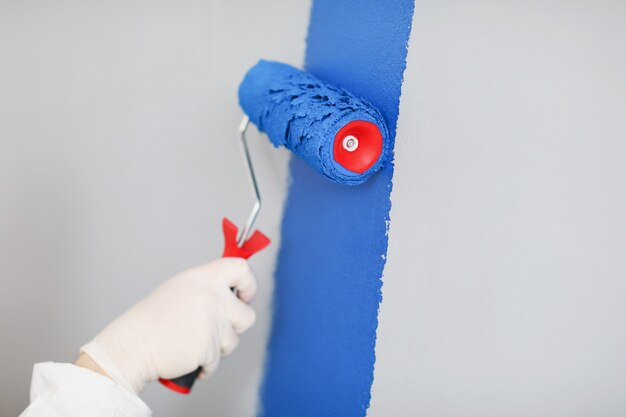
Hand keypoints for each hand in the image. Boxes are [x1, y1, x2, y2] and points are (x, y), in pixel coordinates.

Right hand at [79, 258, 256, 394]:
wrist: (132, 346)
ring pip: (234, 341)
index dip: (249, 284)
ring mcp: (213, 323)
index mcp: (205, 277)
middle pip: (247, 315)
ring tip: (193, 342)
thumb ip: (209, 287)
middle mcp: (212, 297)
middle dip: (235, 327)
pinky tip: (188, 355)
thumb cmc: (153, 319)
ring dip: (218, 347)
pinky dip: (206, 364)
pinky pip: (218, 361)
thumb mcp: (182, 288)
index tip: (243, 296)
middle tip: (214, 329)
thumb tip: (234, 290)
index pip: (242, 269)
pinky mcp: (209, 348)